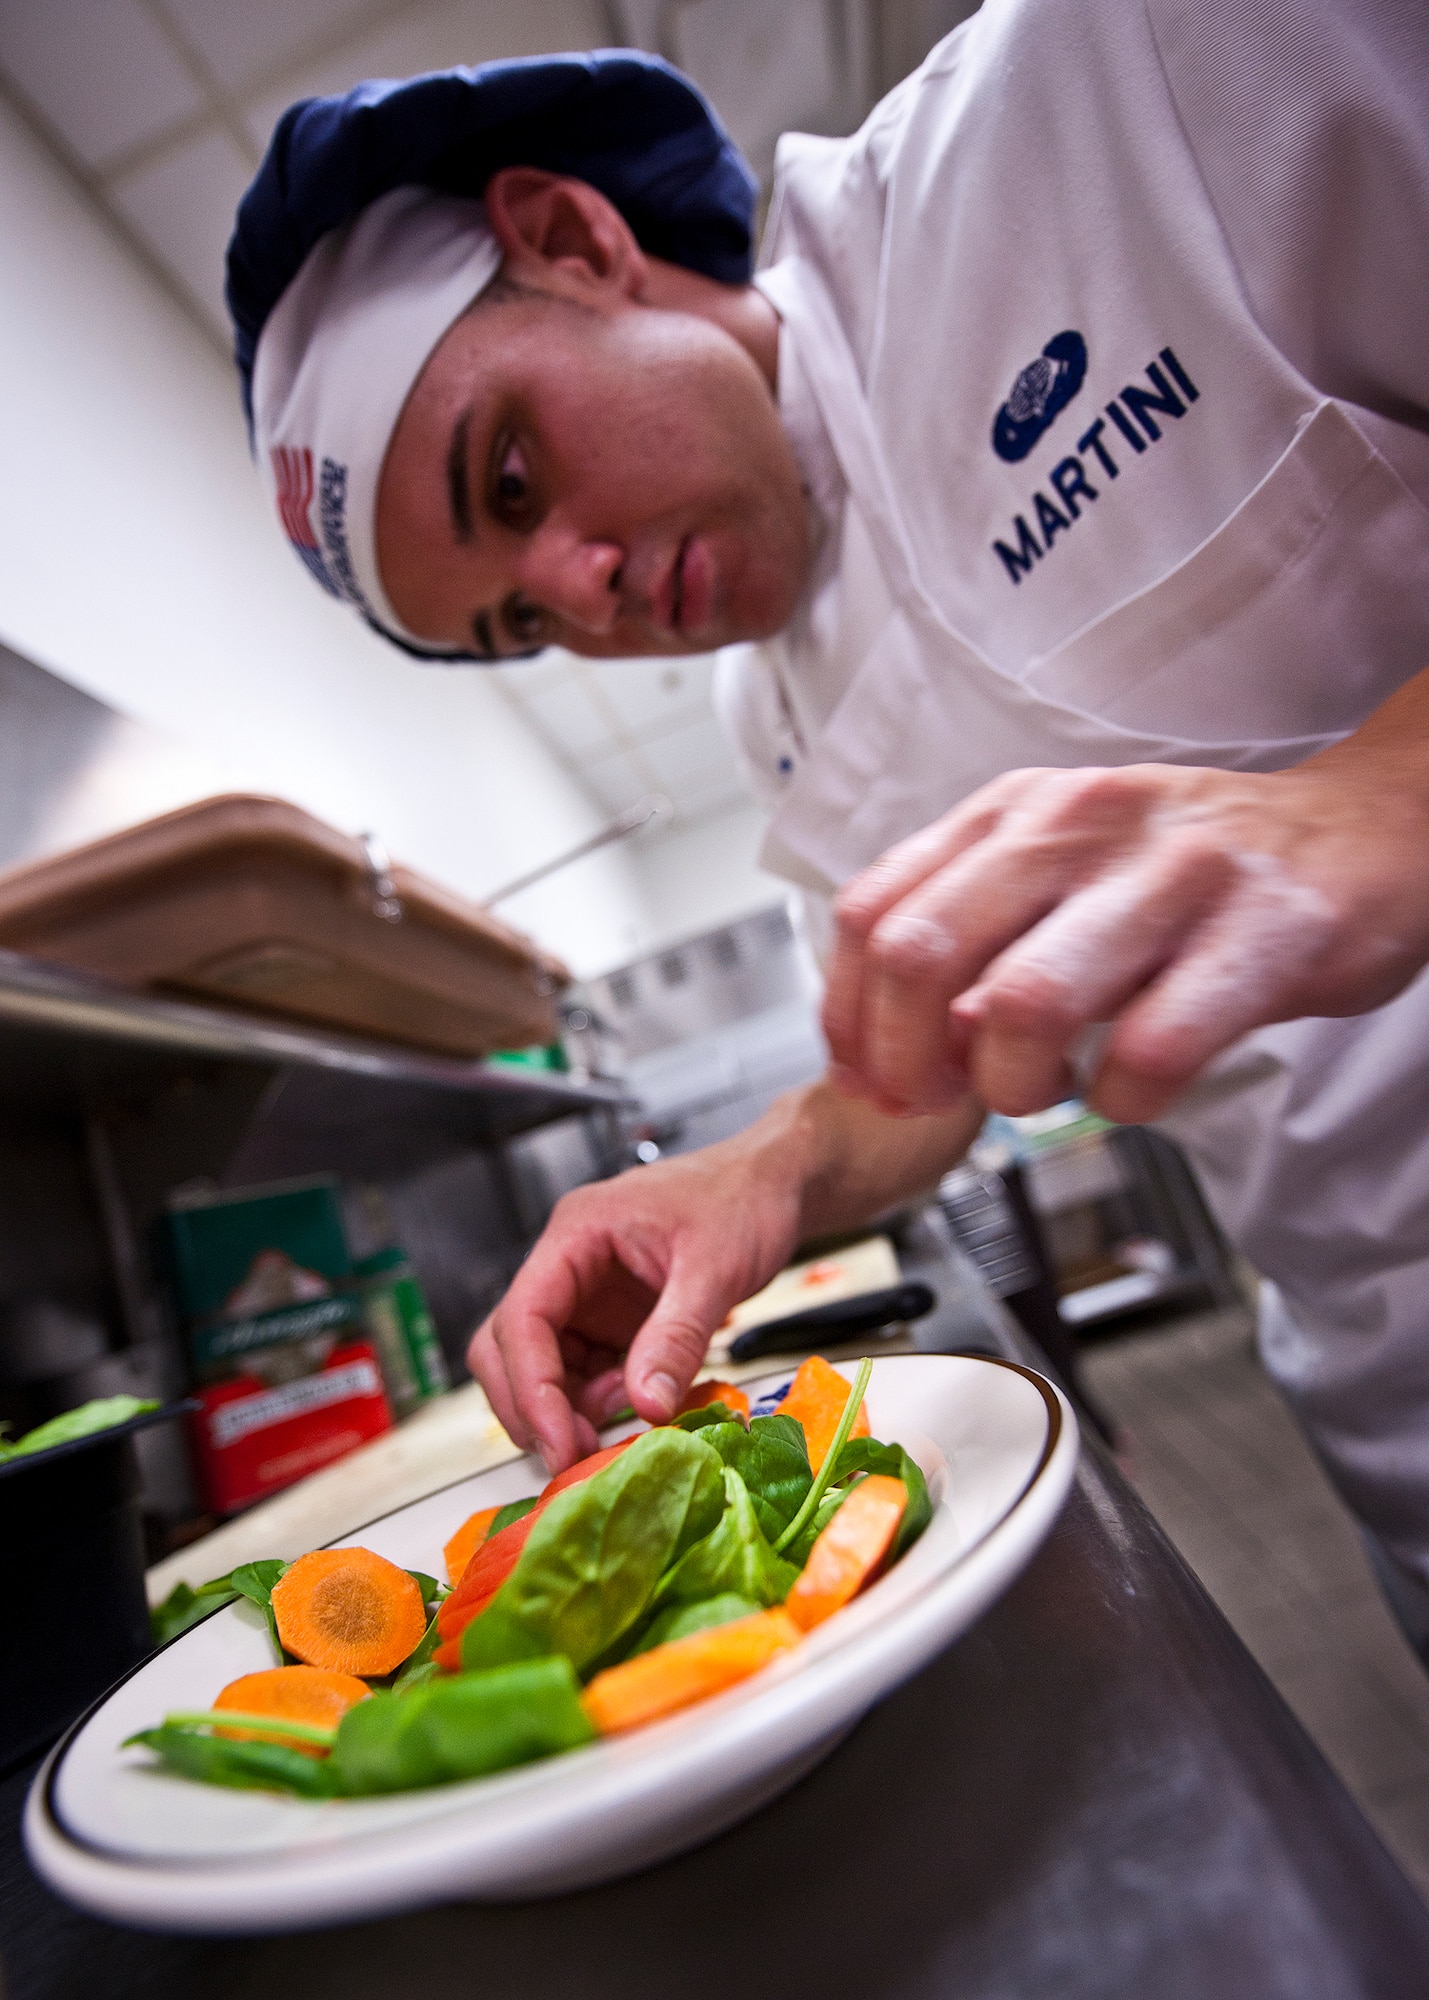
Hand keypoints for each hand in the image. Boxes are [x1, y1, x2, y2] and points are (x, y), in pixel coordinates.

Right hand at [466, 1082, 980, 1471]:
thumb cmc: (743, 1200)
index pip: (522, 1317)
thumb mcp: (715, 1268)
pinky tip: (639, 1405)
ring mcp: (585, 1296)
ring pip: (540, 1368)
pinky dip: (598, 1403)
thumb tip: (648, 1407)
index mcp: (577, 1234)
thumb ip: (677, 1336)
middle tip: (574, 1457)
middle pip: (507, 1347)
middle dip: (533, 1407)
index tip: (558, 1441)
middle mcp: (568, 1266)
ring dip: (566, 1410)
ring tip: (621, 1425)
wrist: (774, 1185)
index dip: (531, 1387)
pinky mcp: (609, 1322)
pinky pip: (582, 1374)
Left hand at [823, 731, 1428, 1125]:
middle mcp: (1077, 826)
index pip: (871, 911)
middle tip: (947, 1100)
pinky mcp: (1256, 937)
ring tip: (1050, 1089)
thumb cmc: (1194, 871)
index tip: (871, 1077)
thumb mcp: (1062, 865)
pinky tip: (1134, 1086)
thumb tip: (883, 1043)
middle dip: (911, 1061)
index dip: (850, 1017)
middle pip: (919, 956)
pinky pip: (1148, 1052)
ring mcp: (1169, 876)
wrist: (1366, 833)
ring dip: (1015, 1086)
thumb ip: (971, 934)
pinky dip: (1121, 1100)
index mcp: (1015, 811)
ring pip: (1022, 1007)